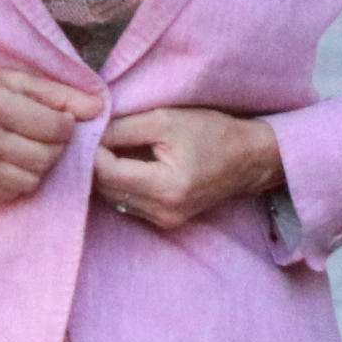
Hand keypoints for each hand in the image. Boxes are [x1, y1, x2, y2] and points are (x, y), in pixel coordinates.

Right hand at [0, 61, 102, 202]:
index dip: (68, 124)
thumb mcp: (8, 76)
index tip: (60, 117)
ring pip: (32, 179)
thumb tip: (98, 108)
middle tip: (48, 133)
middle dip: (57, 146)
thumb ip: (55, 92)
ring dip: (41, 165)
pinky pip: (10, 192)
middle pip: (47, 157)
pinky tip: (13, 161)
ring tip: (30, 147)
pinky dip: (20, 180)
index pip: (56, 128)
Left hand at [93, 108, 288, 230]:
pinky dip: (122, 184)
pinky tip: (129, 165)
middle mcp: (163, 212)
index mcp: (166, 187)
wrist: (251, 158)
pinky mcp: (166, 222)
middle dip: (97, 162)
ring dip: (107, 174)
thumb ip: (124, 127)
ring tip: (114, 149)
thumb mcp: (167, 119)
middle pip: (105, 188)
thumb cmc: (214, 133)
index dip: (93, 149)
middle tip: (100, 136)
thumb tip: (90, 133)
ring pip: (112, 198)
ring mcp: (164, 221)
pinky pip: (127, 203)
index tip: (95, 129)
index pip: (107, 172)